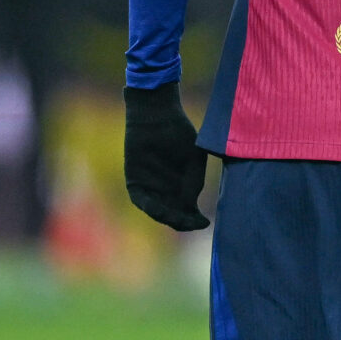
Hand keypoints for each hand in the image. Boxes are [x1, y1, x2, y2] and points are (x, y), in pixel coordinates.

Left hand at [123, 83, 208, 230]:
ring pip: (158, 212)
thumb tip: (190, 206)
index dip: (195, 220)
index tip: (206, 223)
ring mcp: (148, 187)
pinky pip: (141, 200)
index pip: (186, 212)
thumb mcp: (194, 161)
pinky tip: (163, 211)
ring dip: (169, 218)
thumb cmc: (180, 134)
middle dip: (184, 223)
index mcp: (180, 188)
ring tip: (183, 220)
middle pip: (173, 216)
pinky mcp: (134, 182)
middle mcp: (164, 191)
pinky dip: (151, 207)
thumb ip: (193, 184)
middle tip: (196, 223)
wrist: (158, 116)